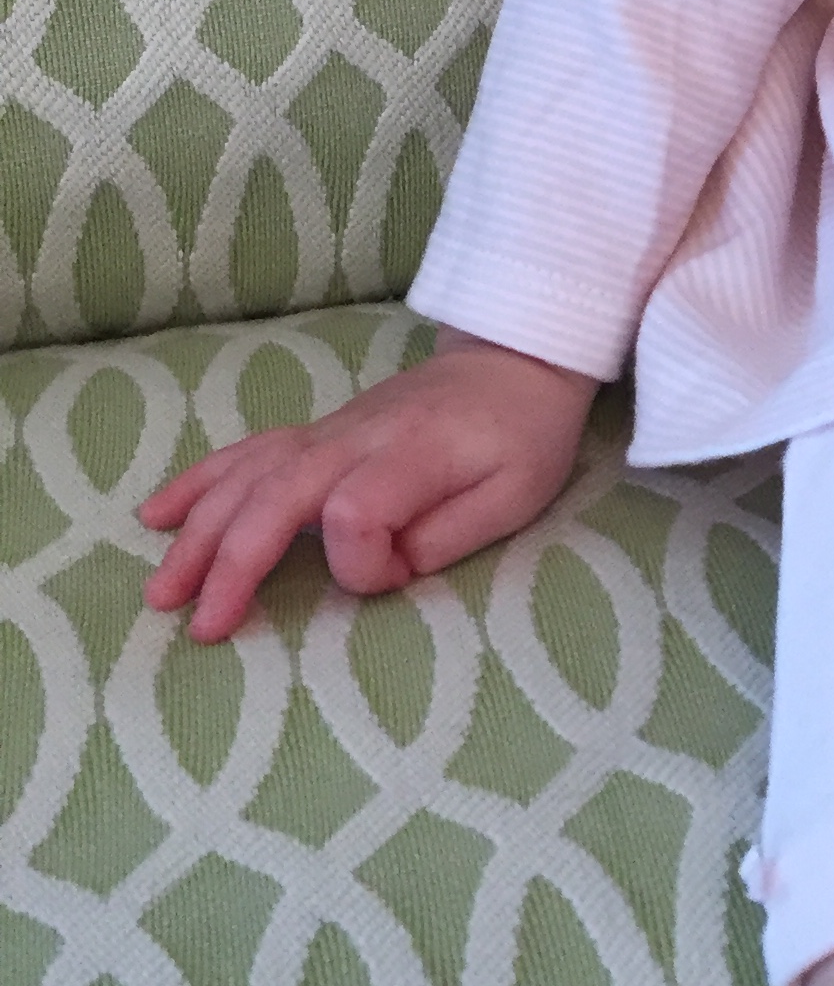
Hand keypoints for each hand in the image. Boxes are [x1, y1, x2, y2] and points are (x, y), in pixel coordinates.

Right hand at [140, 330, 601, 641]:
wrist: (515, 358)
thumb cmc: (523, 435)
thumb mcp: (515, 494)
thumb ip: (447, 535)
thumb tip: (385, 568)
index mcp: (411, 455)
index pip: (356, 512)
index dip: (364, 562)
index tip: (400, 574)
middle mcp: (354, 440)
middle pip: (275, 495)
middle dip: (231, 563)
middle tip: (201, 627)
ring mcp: (328, 432)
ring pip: (247, 477)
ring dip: (200, 532)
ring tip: (162, 590)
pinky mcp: (317, 433)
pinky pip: (247, 452)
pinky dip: (200, 481)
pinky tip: (159, 514)